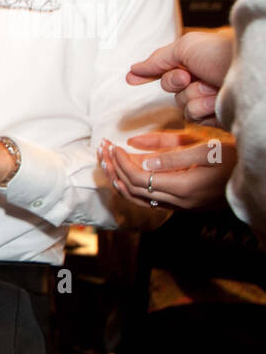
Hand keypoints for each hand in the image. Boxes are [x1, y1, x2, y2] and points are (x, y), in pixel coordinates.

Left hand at [99, 128, 236, 210]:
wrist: (255, 177)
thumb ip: (173, 154)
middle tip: (103, 150)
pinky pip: (148, 201)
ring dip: (118, 180)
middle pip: (133, 189)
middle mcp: (178, 202)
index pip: (139, 178)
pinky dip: (130, 189)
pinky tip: (122, 177)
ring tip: (106, 162)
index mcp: (184, 187)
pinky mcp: (181, 207)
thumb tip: (142, 157)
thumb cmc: (233, 158)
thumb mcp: (207, 149)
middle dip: (114, 168)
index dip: (121, 162)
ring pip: (137, 199)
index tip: (112, 146)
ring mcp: (180, 207)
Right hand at [126, 27, 233, 123]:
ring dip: (194, 96)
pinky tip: (218, 101)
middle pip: (170, 89)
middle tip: (189, 76)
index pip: (165, 70)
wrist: (249, 74)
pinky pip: (193, 117)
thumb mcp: (186, 47)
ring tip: (213, 88)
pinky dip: (203, 108)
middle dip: (176, 82)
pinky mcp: (214, 116)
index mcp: (197, 61)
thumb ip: (158, 59)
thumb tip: (134, 68)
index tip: (131, 79)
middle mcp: (203, 79)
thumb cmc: (222, 54)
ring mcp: (209, 99)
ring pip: (181, 105)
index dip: (147, 74)